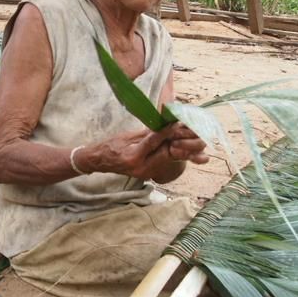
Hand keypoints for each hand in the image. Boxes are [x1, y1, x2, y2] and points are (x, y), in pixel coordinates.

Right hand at [77, 123, 207, 179]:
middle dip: (182, 144)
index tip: (178, 123)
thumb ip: (148, 133)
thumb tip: (166, 126)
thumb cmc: (110, 145)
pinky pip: (164, 163)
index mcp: (133, 156)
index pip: (154, 141)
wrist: (99, 161)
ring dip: (184, 151)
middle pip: (167, 154)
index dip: (167, 131)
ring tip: (198, 144)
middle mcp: (141, 168)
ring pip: (168, 160)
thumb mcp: (128, 136)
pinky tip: (185, 151)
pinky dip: (174, 155)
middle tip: (197, 136)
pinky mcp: (148, 174)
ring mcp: (145, 173)